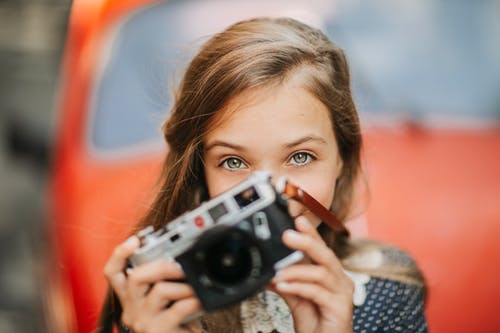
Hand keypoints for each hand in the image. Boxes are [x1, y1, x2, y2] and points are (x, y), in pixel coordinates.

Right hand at [103, 236, 201, 332]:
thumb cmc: (176, 324)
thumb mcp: (166, 300)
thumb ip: (163, 282)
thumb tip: (179, 259)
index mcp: (130, 299)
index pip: (112, 273)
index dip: (119, 254)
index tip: (134, 240)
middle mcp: (131, 310)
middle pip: (135, 277)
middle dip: (162, 266)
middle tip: (181, 268)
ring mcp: (143, 322)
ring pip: (160, 290)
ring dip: (183, 286)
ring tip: (195, 288)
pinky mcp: (158, 332)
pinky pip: (178, 308)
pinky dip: (193, 301)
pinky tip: (200, 302)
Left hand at [270, 217, 353, 332]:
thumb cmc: (315, 324)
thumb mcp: (297, 299)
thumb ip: (287, 283)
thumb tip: (270, 270)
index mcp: (331, 275)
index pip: (321, 248)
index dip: (310, 233)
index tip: (297, 219)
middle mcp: (341, 280)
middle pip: (325, 254)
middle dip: (306, 241)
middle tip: (287, 235)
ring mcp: (343, 293)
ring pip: (321, 272)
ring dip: (296, 270)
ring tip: (277, 272)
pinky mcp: (341, 308)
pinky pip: (317, 292)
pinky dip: (298, 286)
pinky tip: (283, 286)